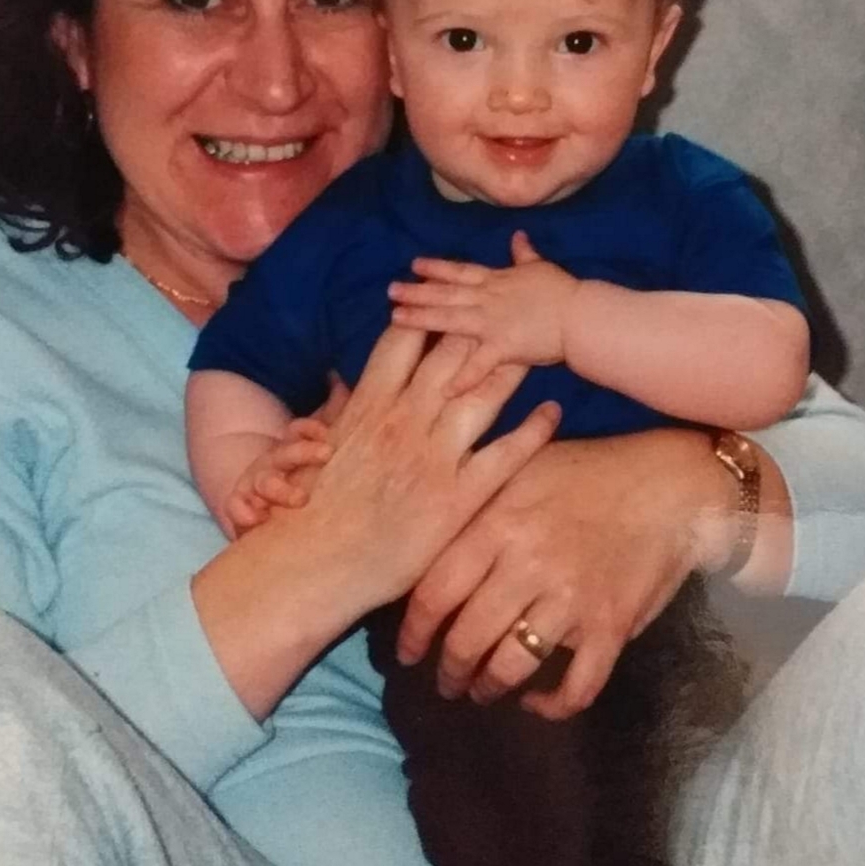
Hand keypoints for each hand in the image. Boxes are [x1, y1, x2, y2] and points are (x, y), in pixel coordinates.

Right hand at [192, 327, 560, 720]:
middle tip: (508, 313)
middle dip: (479, 330)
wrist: (313, 561)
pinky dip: (533, 430)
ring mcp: (434, 455)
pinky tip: (553, 412)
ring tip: (538, 349)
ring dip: (511, 368)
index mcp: (369, 404)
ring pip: (484, 394)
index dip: (429, 318)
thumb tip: (341, 383)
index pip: (404, 342)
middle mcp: (406, 419)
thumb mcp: (320, 445)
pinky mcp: (458, 496)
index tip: (450, 304)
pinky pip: (506, 454)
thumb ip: (340, 410)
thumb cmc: (311, 507)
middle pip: (452, 357)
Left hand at [388, 232, 578, 393]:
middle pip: (445, 294)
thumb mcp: (541, 266)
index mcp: (496, 280)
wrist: (580, 316)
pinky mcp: (503, 347)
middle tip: (390, 291)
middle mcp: (487, 299)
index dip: (436, 268)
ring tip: (394, 318)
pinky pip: (478, 365)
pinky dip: (463, 378)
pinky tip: (444, 389)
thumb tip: (518, 236)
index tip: (413, 266)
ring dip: (420, 319)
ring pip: (449, 319)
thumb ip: (524, 254)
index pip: (460, 271)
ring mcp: (492, 323)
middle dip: (416, 292)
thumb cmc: (563, 291)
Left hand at [396, 429, 735, 718]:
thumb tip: (423, 538)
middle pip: (467, 638)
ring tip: (482, 691)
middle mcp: (527, 566)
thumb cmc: (587, 472)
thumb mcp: (521, 467)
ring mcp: (570, 601)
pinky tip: (537, 703)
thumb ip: (474, 500)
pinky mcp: (610, 627)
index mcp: (497, 524)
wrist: (670, 486)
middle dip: (449, 670)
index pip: (435, 592)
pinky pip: (576, 686)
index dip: (414, 631)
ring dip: (489, 688)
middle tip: (445, 681)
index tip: (407, 652)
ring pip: (511, 666)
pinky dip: (553, 706)